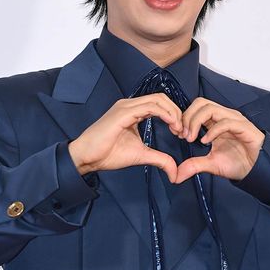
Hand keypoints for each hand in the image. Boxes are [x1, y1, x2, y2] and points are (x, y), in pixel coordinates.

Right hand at [68, 93, 183, 182]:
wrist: (87, 157)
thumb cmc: (107, 153)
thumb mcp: (141, 155)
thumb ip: (159, 159)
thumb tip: (175, 171)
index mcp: (133, 111)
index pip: (159, 103)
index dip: (173, 115)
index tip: (180, 132)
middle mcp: (130, 105)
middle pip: (161, 98)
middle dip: (176, 112)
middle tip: (182, 130)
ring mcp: (126, 106)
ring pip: (158, 99)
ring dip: (172, 113)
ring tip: (178, 128)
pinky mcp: (123, 112)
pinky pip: (150, 106)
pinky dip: (164, 113)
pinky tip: (171, 124)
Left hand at [175, 98, 264, 183]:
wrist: (257, 171)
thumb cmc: (238, 163)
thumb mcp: (210, 164)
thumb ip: (194, 165)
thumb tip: (177, 174)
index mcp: (216, 121)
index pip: (196, 107)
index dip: (184, 117)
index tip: (177, 133)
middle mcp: (224, 117)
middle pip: (201, 103)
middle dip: (187, 117)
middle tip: (183, 134)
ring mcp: (235, 120)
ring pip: (211, 109)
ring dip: (196, 122)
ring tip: (192, 138)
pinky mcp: (244, 127)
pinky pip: (226, 122)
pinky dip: (212, 131)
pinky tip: (205, 141)